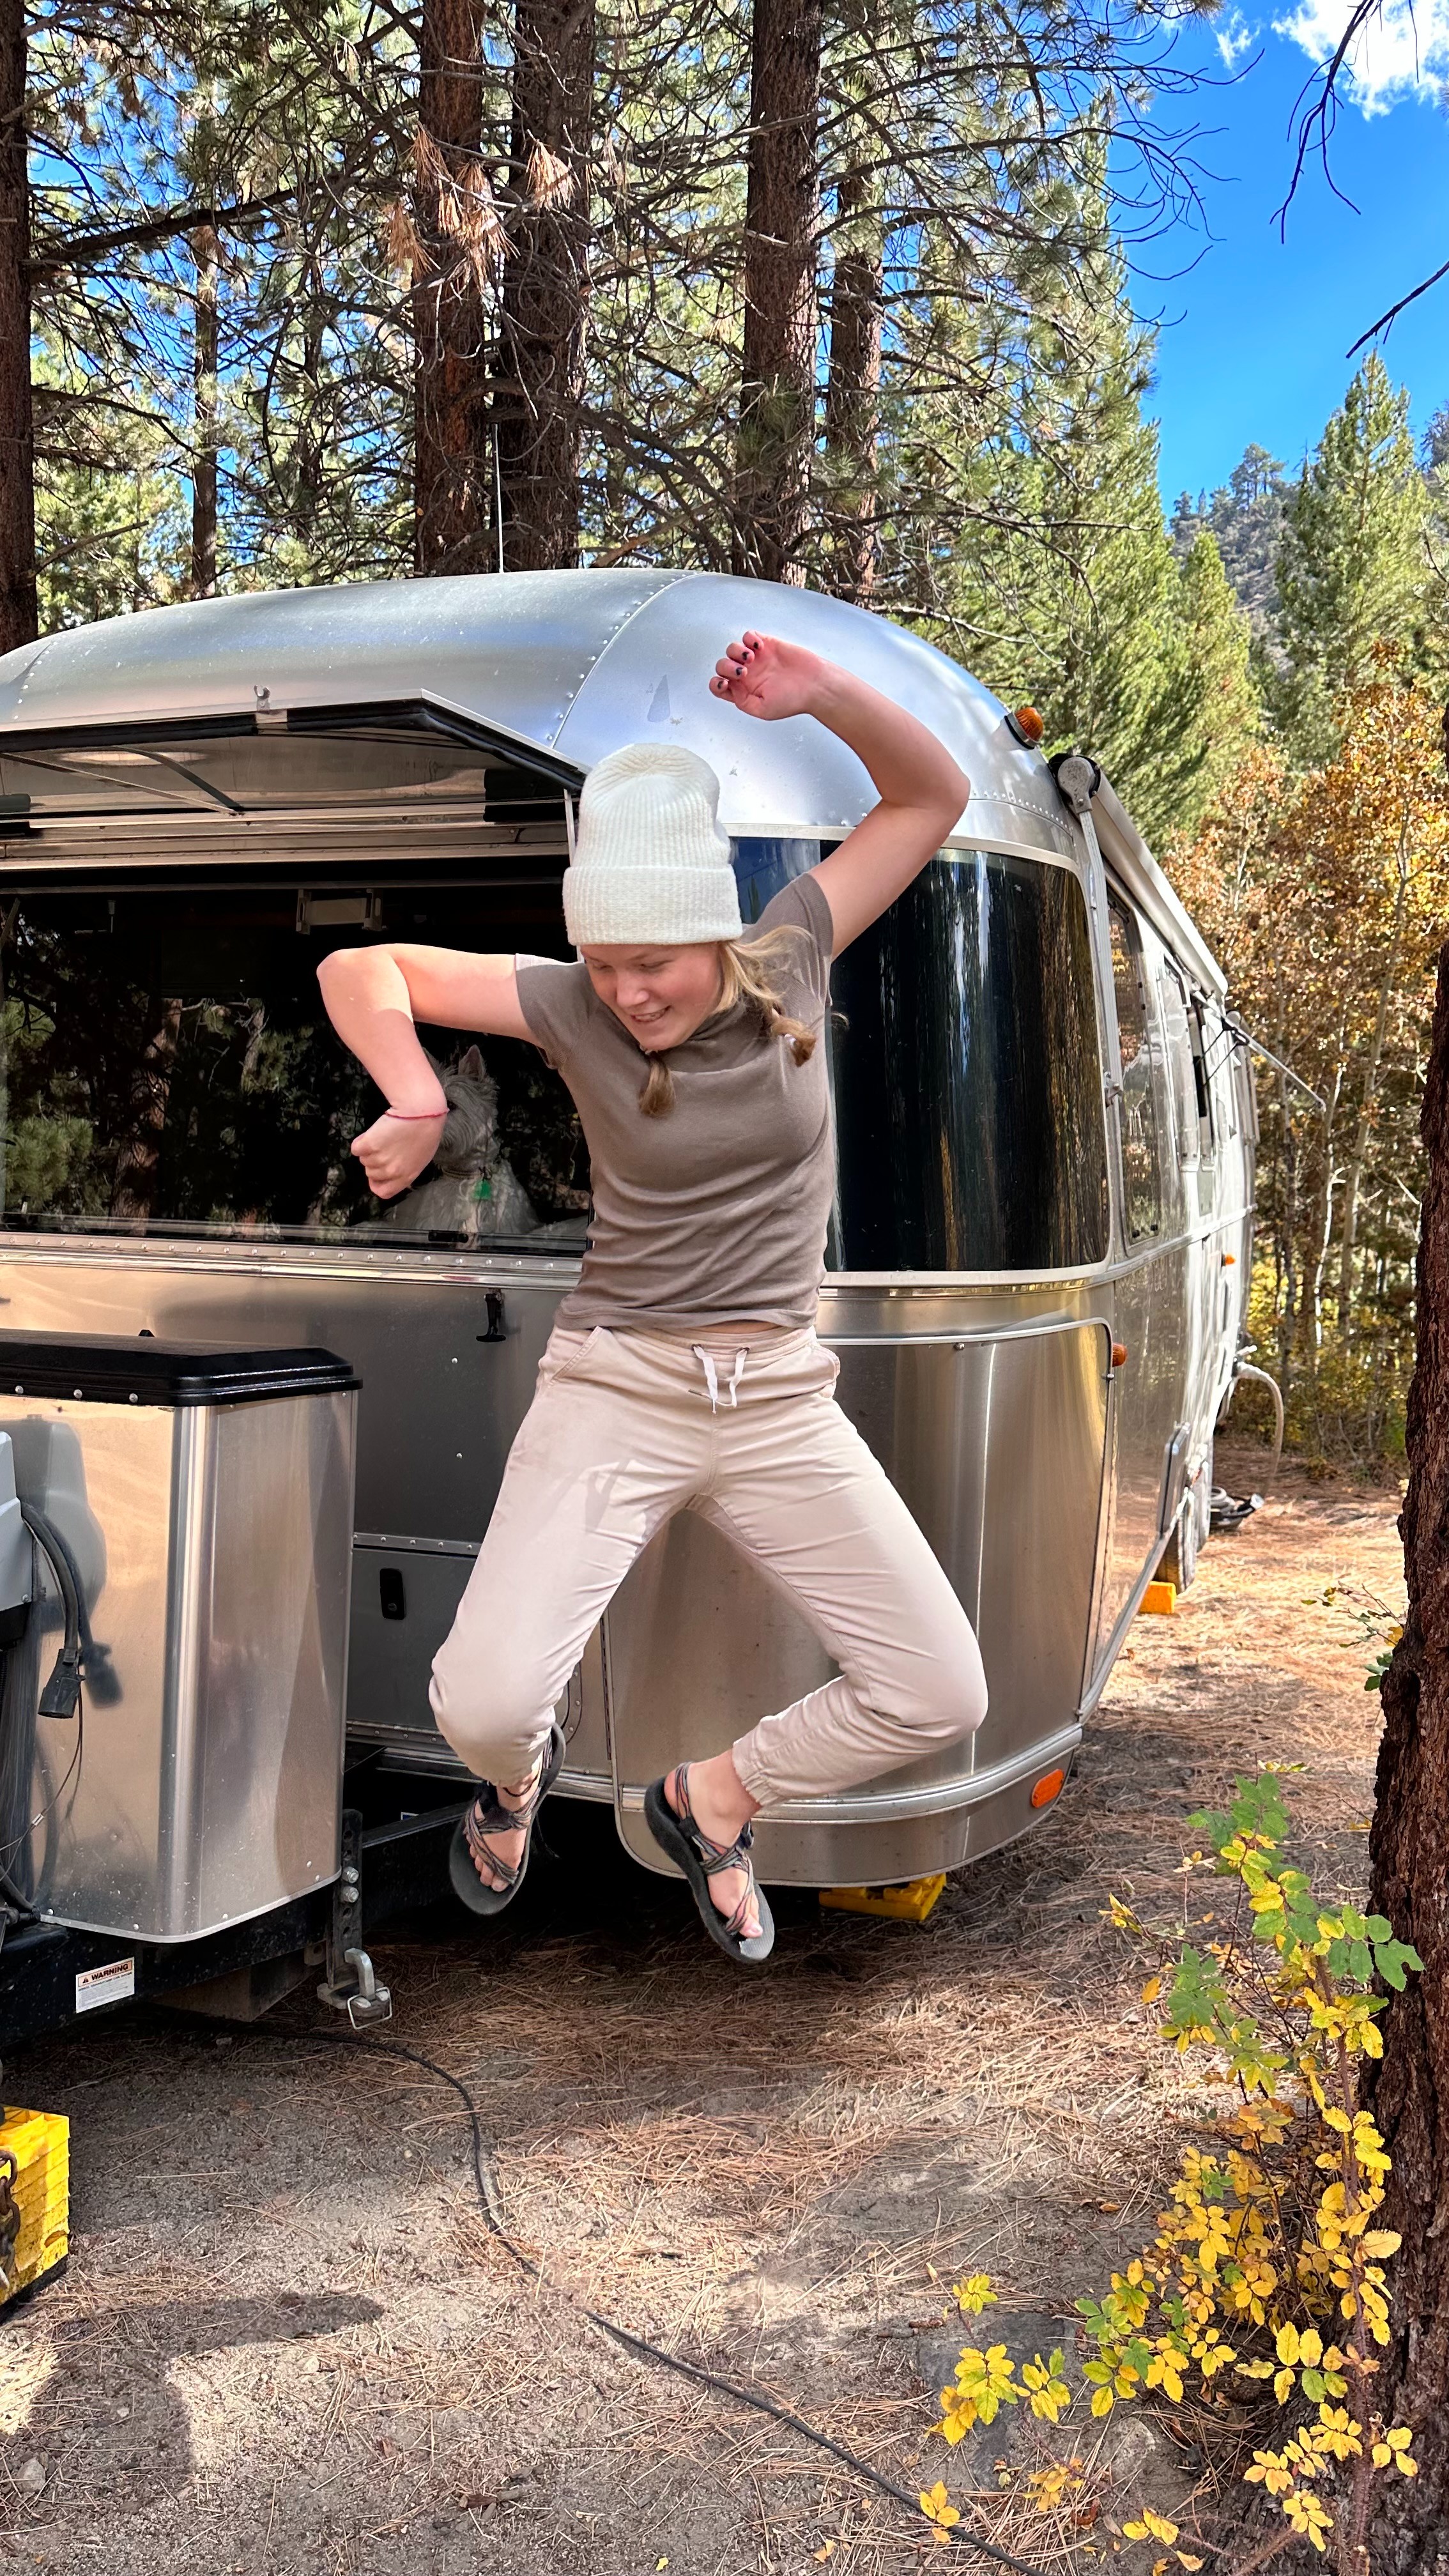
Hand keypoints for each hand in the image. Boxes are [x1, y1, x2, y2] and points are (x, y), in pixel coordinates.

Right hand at [351, 1109, 445, 1200]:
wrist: (421, 1112)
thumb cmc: (426, 1132)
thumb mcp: (421, 1158)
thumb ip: (406, 1169)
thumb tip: (393, 1172)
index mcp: (406, 1177)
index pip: (383, 1192)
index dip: (377, 1183)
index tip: (376, 1176)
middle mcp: (391, 1172)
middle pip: (370, 1173)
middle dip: (375, 1161)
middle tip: (386, 1146)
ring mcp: (378, 1159)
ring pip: (364, 1159)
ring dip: (369, 1149)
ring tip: (384, 1136)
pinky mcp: (368, 1145)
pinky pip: (356, 1148)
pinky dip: (361, 1141)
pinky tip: (374, 1133)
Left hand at [709, 631, 830, 721]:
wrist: (814, 684)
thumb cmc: (794, 700)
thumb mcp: (763, 710)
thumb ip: (742, 701)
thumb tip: (730, 687)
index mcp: (744, 691)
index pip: (718, 686)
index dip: (716, 684)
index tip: (726, 684)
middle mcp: (747, 675)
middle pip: (722, 665)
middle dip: (727, 667)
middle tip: (743, 671)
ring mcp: (756, 659)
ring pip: (731, 649)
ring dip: (736, 652)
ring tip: (751, 658)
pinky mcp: (766, 644)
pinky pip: (748, 636)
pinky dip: (749, 638)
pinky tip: (759, 647)